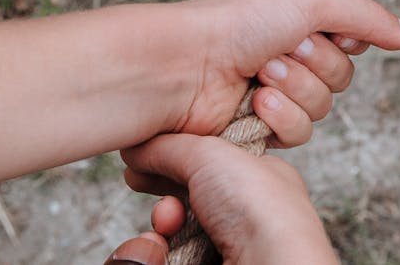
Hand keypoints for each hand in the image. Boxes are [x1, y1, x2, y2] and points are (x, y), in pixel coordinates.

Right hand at [118, 135, 337, 264]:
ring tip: (168, 227)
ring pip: (174, 236)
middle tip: (164, 204)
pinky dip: (160, 256)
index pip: (208, 163)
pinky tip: (165, 253)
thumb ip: (170, 146)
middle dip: (165, 204)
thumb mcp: (211, 154)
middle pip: (186, 202)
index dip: (175, 163)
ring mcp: (230, 247)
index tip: (147, 163)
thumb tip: (139, 150)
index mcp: (259, 176)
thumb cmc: (260, 209)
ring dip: (158, 231)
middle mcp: (247, 214)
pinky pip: (171, 258)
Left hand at [164, 0, 399, 146]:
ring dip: (297, 88)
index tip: (328, 29)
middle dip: (316, 63)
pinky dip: (281, 117)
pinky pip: (298, 133)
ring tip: (261, 74)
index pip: (352, 37)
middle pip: (342, 76)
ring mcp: (273, 92)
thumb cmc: (238, 21)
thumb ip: (368, 17)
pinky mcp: (258, 128)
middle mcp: (287, 53)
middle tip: (279, 49)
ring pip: (323, 107)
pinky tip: (255, 104)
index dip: (345, 38)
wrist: (184, 65)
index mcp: (297, 18)